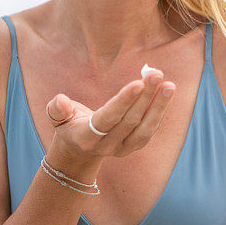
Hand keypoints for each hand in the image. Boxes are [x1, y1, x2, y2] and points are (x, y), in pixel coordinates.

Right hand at [45, 69, 174, 160]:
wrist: (78, 150)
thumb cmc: (68, 123)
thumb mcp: (56, 116)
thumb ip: (57, 109)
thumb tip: (62, 101)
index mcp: (85, 137)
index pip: (108, 118)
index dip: (123, 101)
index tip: (138, 83)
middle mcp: (105, 146)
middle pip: (130, 121)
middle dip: (145, 97)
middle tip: (156, 75)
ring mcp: (121, 149)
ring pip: (144, 129)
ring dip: (159, 106)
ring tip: (169, 85)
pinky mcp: (133, 147)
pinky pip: (149, 131)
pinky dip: (159, 112)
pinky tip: (165, 94)